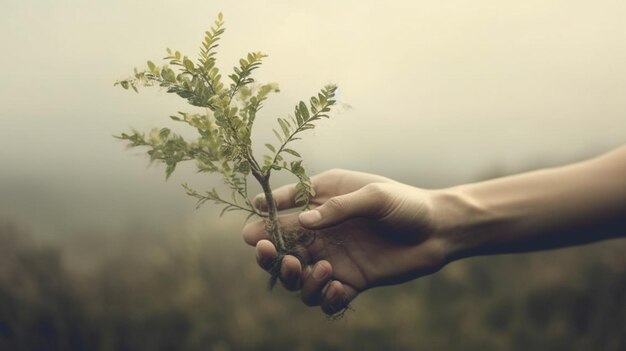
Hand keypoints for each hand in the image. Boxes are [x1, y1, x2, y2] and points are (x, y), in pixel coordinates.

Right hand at [242, 169, 450, 315]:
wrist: (438, 230)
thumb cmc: (406, 204)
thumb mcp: (374, 196)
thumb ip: (338, 208)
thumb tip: (302, 223)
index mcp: (322, 201)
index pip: (283, 209)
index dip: (264, 219)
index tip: (254, 228)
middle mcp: (323, 231)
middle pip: (282, 247)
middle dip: (268, 253)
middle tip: (267, 253)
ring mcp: (334, 257)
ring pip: (298, 276)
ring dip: (298, 279)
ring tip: (323, 270)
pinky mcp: (350, 281)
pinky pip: (326, 297)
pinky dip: (325, 298)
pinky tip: (339, 288)